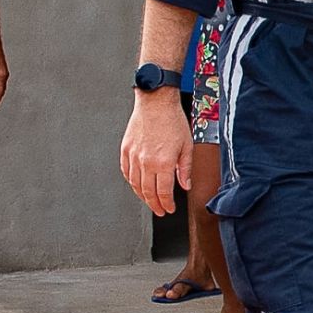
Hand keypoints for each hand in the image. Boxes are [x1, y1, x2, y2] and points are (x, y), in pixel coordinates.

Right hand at [121, 91, 190, 216]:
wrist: (155, 102)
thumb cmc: (172, 120)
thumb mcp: (187, 145)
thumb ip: (185, 168)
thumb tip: (185, 185)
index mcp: (163, 162)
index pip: (163, 192)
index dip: (166, 204)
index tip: (169, 209)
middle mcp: (146, 162)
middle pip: (147, 192)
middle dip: (154, 205)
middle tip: (159, 210)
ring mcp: (133, 156)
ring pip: (135, 184)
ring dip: (142, 196)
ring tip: (149, 201)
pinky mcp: (125, 150)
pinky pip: (126, 172)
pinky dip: (131, 182)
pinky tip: (136, 185)